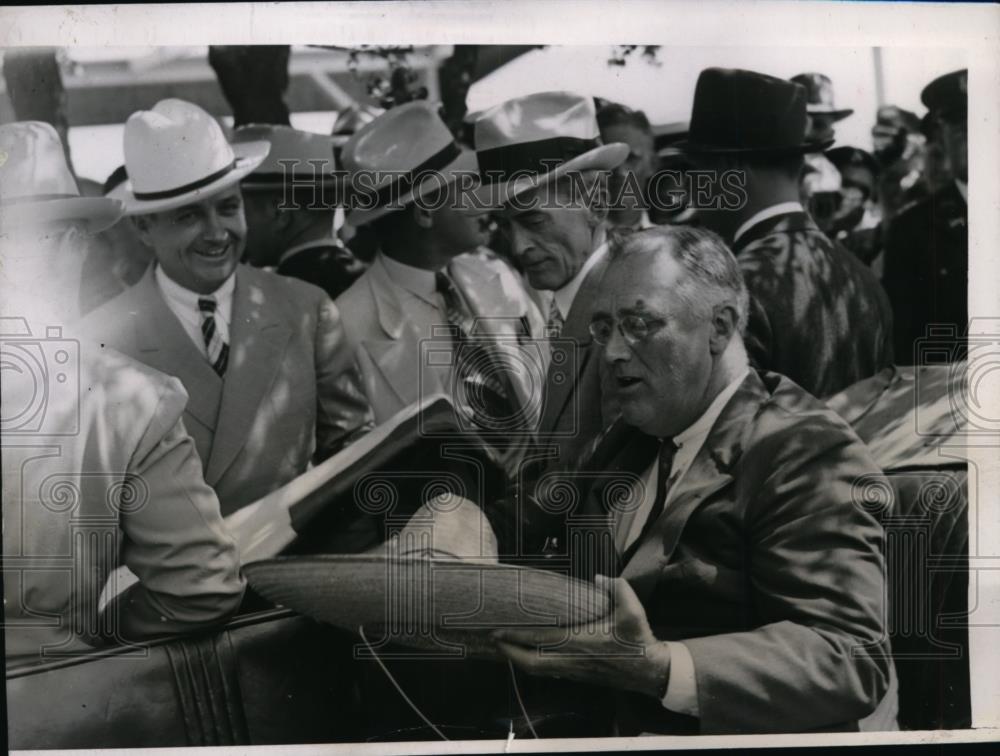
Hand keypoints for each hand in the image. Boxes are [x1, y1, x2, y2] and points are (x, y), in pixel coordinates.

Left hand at [493, 575, 671, 698]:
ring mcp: (573, 670)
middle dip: (509, 652)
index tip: (498, 630)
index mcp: (580, 643)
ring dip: (519, 659)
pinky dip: (533, 664)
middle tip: (493, 638)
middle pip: (530, 664)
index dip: (516, 637)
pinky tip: (529, 652)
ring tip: (505, 644)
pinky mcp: (578, 675)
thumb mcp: (632, 610)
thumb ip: (617, 588)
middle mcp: (572, 660)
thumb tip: (599, 578)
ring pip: (538, 670)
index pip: (540, 640)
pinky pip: (548, 671)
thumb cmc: (638, 640)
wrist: (650, 671)